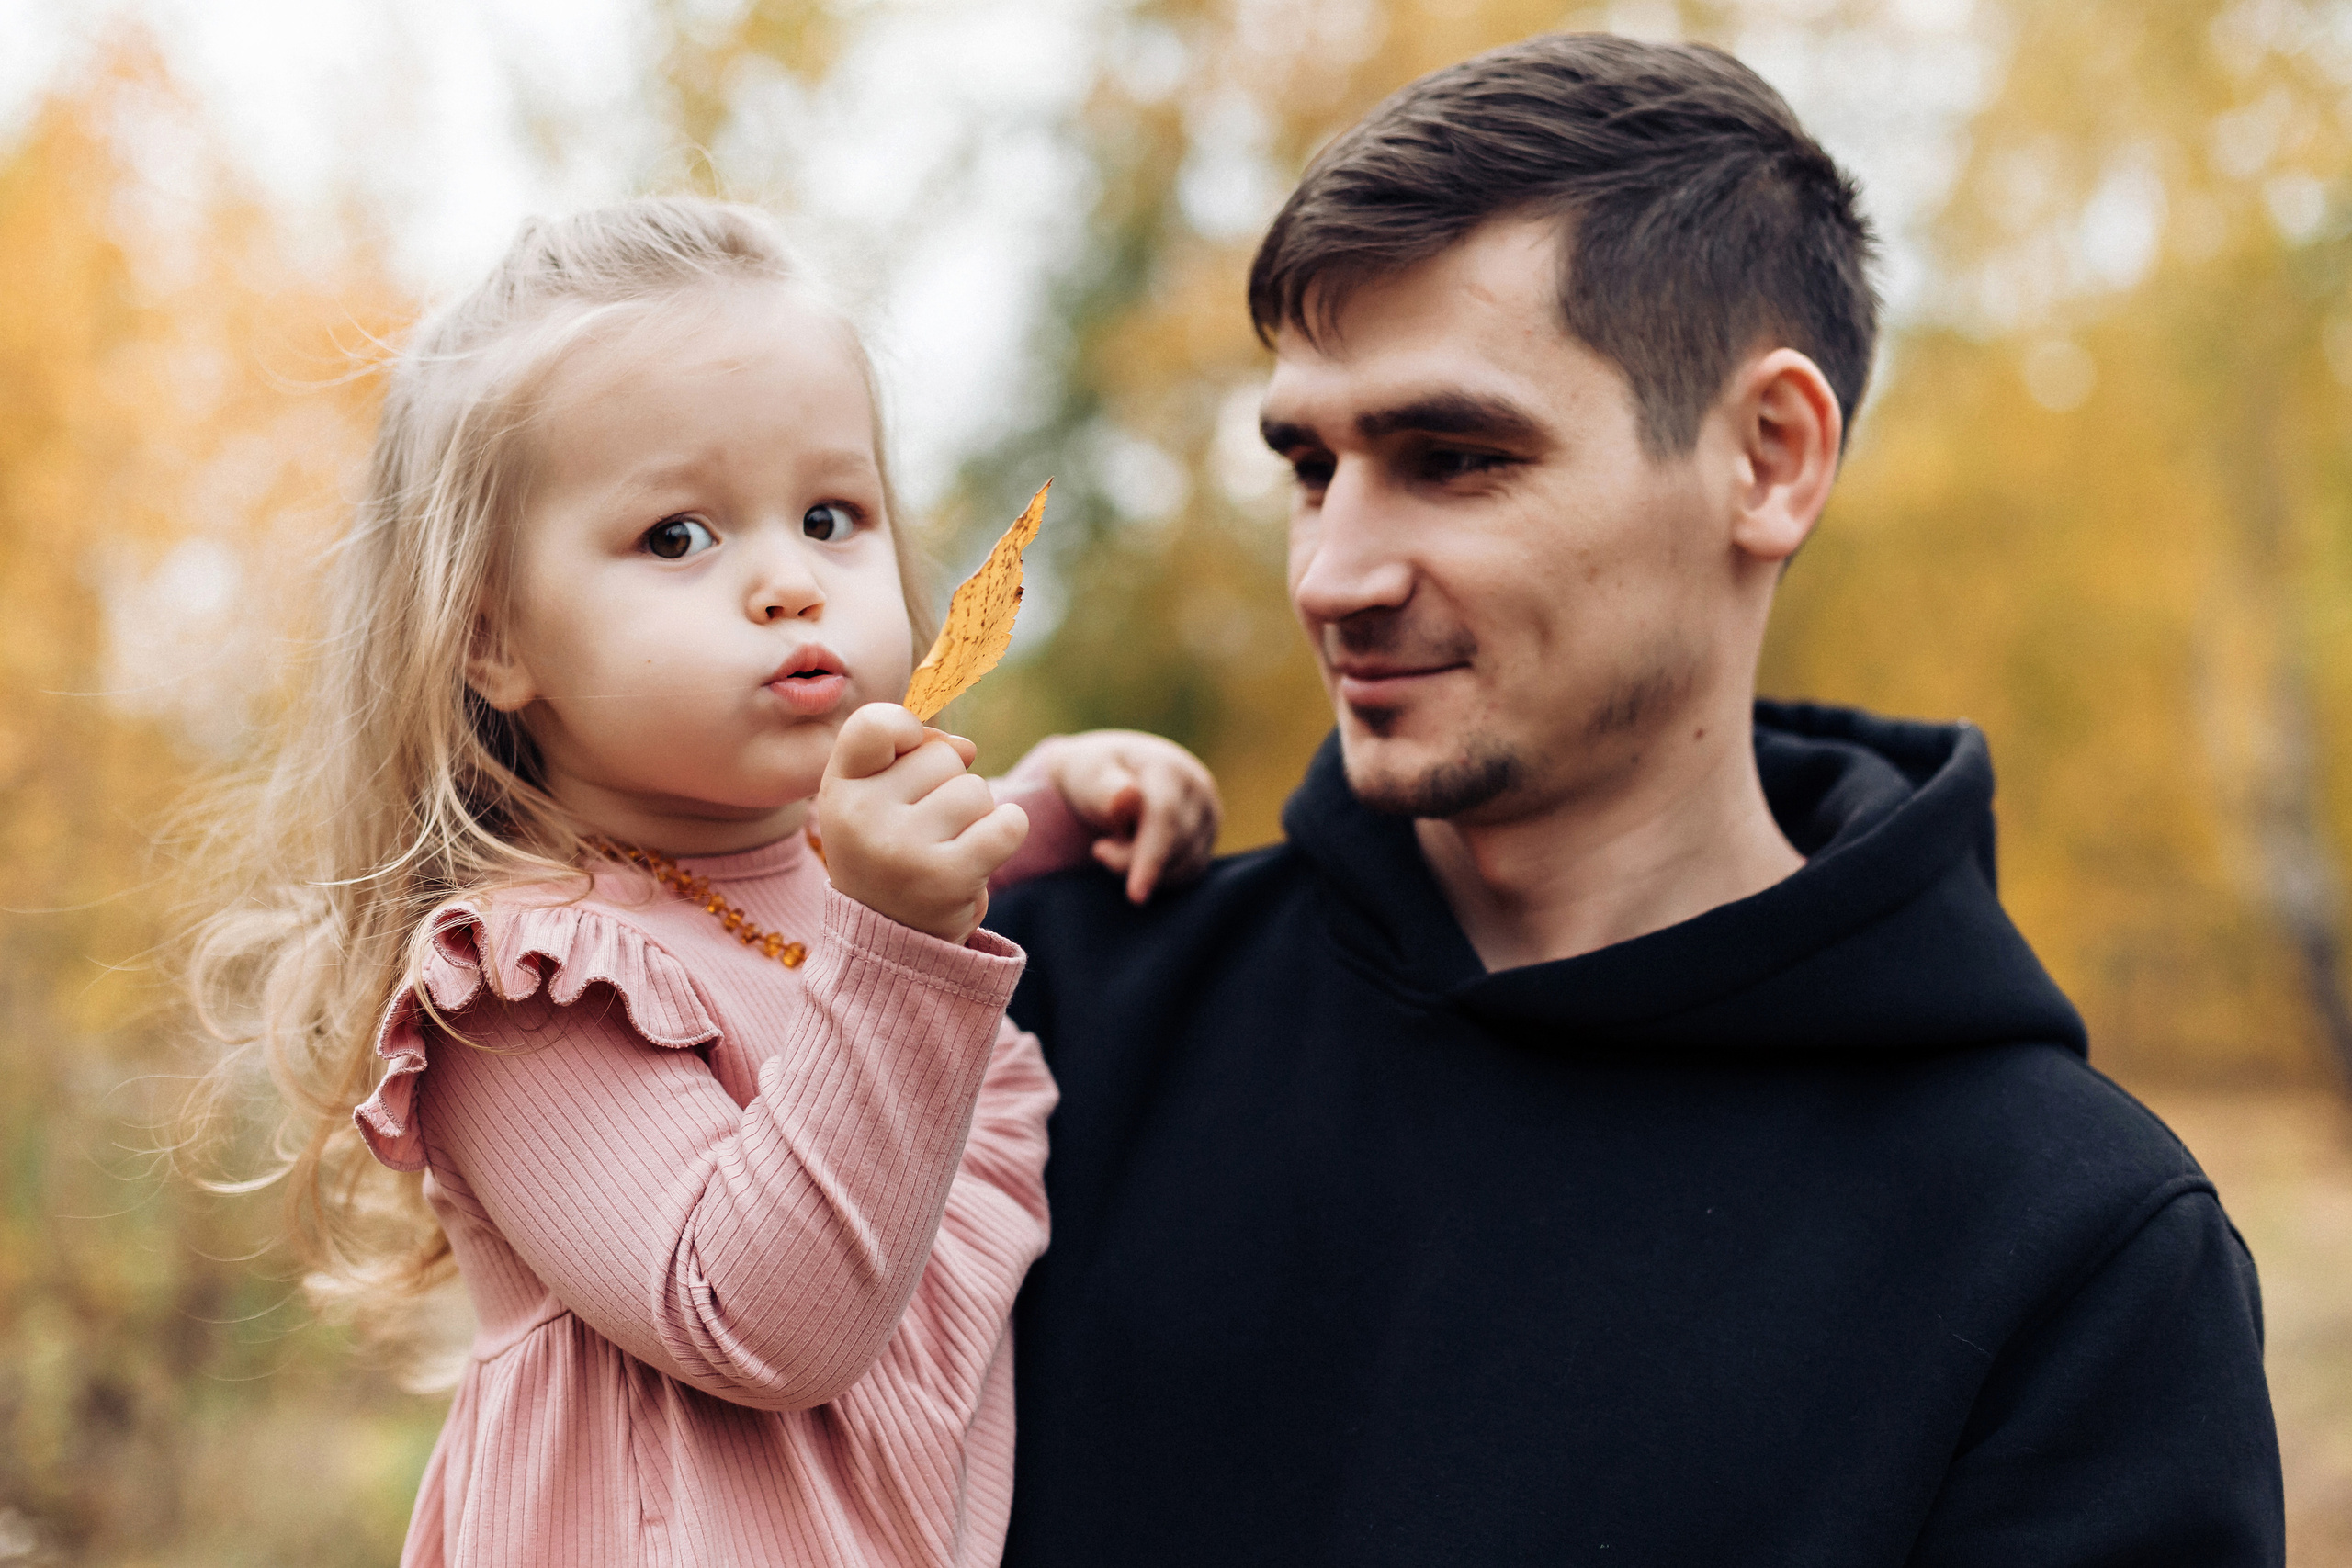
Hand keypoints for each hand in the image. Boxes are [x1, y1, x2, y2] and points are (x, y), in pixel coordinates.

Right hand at [818, 703, 1029, 943]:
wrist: (889, 941)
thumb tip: (966, 747)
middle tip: (926, 831)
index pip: (875, 724)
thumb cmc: (890, 852)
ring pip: (977, 790)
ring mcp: (903, 848)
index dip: (908, 731)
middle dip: (948, 786)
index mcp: (839, 791)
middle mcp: (862, 817)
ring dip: (977, 816)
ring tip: (947, 848)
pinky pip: (1009, 822)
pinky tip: (981, 854)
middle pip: (943, 756)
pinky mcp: (947, 878)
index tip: (908, 756)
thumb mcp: (876, 799)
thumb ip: (910, 755)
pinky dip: (1008, 832)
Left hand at [1035, 730, 1221, 902]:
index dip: (1151, 858)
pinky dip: (1161, 875)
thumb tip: (1129, 796)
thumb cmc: (1097, 778)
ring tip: (1115, 845)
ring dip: (1147, 870)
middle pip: (1176, 845)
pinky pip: (1190, 872)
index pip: (1165, 817)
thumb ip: (1105, 789)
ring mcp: (1208, 815)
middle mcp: (1198, 790)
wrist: (1116, 775)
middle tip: (1099, 850)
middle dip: (1133, 862)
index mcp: (1168, 769)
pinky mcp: (1208, 838)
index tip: (1134, 895)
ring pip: (1187, 865)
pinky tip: (1137, 857)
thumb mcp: (1089, 776)